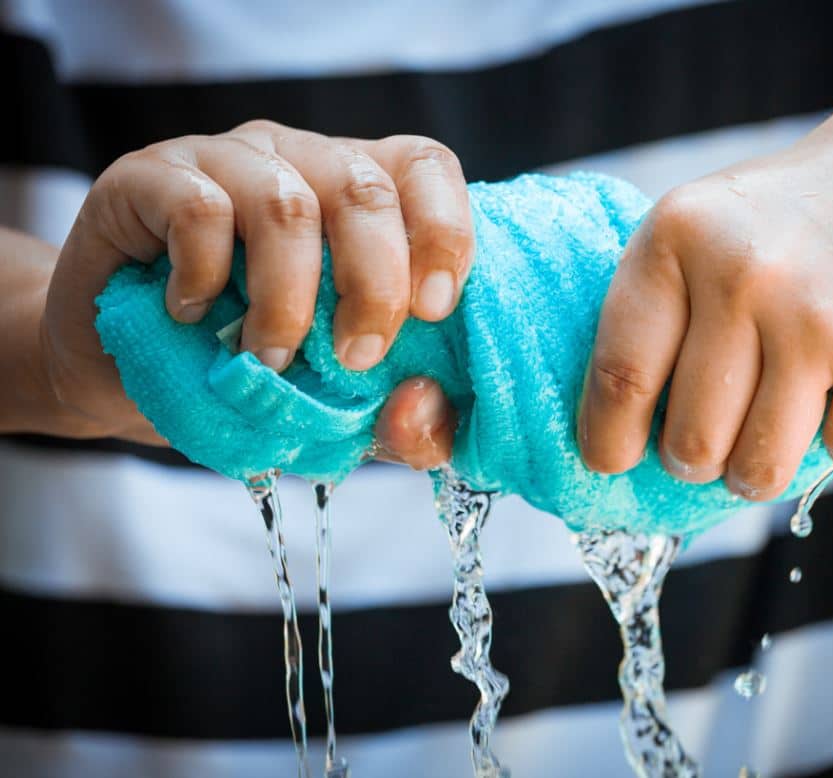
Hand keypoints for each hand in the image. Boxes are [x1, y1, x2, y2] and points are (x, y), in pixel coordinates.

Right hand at [40, 120, 465, 467]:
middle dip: (375, 285)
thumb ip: (406, 421)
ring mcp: (227, 160)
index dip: (445, 231)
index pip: (425, 167)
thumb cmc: (256, 374)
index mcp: (364, 193)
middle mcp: (301, 160)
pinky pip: (198, 208)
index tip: (433, 310)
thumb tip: (421, 408)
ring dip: (289, 299)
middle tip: (355, 356)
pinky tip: (192, 313)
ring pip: (287, 204)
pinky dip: (206, 275)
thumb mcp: (346, 408)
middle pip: (365, 189)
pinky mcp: (150, 178)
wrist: (130, 376)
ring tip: (270, 358)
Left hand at [578, 105, 832, 499]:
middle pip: (690, 443)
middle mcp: (740, 276)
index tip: (611, 462)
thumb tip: (619, 439)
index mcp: (675, 237)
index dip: (608, 438)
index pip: (620, 373)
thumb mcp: (701, 231)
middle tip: (708, 442)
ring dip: (758, 470)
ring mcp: (816, 319)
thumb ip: (656, 314)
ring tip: (767, 433)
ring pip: (758, 468)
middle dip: (695, 461)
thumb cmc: (788, 219)